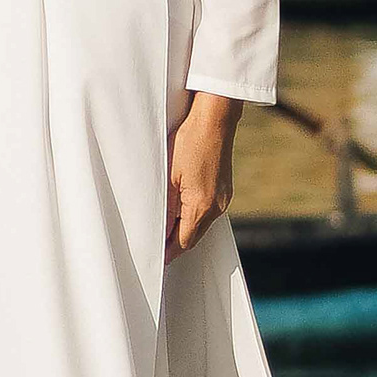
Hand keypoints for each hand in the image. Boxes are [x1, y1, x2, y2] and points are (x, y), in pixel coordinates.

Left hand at [166, 93, 240, 262]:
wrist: (214, 119)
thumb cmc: (189, 142)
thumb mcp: (168, 177)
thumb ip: (165, 208)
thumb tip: (160, 233)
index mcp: (202, 207)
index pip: (182, 242)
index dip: (167, 252)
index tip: (153, 257)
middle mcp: (217, 207)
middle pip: (192, 236)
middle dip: (173, 241)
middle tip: (153, 243)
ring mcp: (223, 198)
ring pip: (200, 223)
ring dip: (183, 226)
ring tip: (162, 223)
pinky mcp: (224, 189)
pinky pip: (206, 210)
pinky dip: (192, 213)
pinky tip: (179, 205)